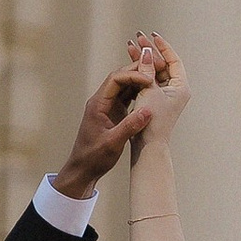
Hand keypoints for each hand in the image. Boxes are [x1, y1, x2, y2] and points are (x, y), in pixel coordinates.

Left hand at [53, 36, 179, 197]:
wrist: (84, 169)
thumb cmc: (93, 157)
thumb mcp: (112, 143)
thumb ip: (129, 126)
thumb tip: (148, 111)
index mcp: (97, 104)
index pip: (115, 79)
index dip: (133, 76)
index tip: (149, 80)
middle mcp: (102, 101)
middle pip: (120, 78)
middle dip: (138, 73)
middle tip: (156, 72)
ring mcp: (108, 107)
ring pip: (124, 86)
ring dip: (139, 82)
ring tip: (157, 79)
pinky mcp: (114, 113)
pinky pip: (127, 97)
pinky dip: (139, 94)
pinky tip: (151, 95)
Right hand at [122, 32, 189, 140]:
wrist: (148, 146)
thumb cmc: (151, 121)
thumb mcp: (148, 91)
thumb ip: (148, 69)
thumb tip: (147, 50)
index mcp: (181, 87)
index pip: (173, 59)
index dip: (162, 46)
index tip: (151, 36)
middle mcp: (176, 90)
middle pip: (163, 64)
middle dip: (149, 51)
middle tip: (137, 38)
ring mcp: (166, 96)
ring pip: (154, 71)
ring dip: (142, 60)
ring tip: (129, 47)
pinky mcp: (156, 101)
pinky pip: (148, 81)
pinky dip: (140, 72)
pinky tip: (128, 64)